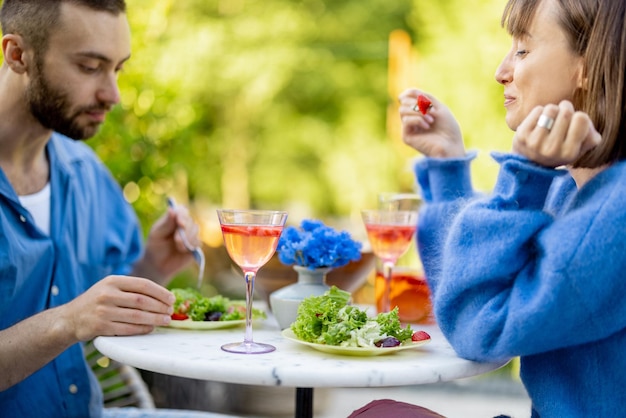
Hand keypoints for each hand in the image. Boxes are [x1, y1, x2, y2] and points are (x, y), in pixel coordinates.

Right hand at [59, 275, 173, 340]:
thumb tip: (162, 296)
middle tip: (171, 312)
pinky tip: (150, 329)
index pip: (143, 284)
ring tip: (165, 320)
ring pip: (137, 316)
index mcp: (113, 281)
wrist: (70, 318)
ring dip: (154, 319)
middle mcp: (107, 294)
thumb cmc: (97, 302)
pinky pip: (127, 329)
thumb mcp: (110, 288)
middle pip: (142, 301)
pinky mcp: (101, 327)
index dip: (160, 292)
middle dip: (160, 307)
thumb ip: (131, 289)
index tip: (171, 299)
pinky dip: (142, 329)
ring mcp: (103, 311)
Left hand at [134, 202, 200, 282]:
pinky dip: (191, 245)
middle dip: (184, 230)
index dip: (183, 215)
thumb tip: (172, 209)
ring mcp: (191, 234)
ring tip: (177, 246)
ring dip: (187, 238)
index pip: (182, 210)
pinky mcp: (195, 244)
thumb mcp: (156, 235)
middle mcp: (184, 224)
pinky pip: (198, 241)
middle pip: (190, 220)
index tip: (180, 223)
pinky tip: (182, 250)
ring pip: (196, 230)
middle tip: (176, 240)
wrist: (158, 265)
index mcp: (173, 218)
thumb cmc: (155, 247)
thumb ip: (166, 223)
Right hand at [398, 88, 464, 157]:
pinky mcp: (406, 136)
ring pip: (402, 110)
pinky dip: (418, 120)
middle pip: (403, 102)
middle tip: (432, 111)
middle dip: (418, 103)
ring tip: (431, 120)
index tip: (423, 97)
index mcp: (418, 111)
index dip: (411, 93)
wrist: (452, 144)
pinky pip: (406, 121)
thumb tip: (404, 94)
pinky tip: (427, 126)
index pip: (406, 97)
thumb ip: (423, 98)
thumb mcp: (438, 107)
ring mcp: (408, 128)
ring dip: (419, 112)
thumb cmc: (448, 128)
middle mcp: (411, 119)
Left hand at [512, 100, 600, 166]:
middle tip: (562, 117)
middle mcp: (552, 149)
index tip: (574, 122)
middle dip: (566, 109)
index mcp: (569, 153)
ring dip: (553, 110)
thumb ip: (591, 139)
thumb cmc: (558, 151)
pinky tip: (539, 122)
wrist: (529, 162)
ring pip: (551, 109)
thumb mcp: (578, 150)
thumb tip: (593, 133)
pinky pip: (538, 110)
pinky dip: (540, 112)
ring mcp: (535, 142)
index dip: (579, 117)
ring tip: (550, 120)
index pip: (582, 118)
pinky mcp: (522, 135)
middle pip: (566, 111)